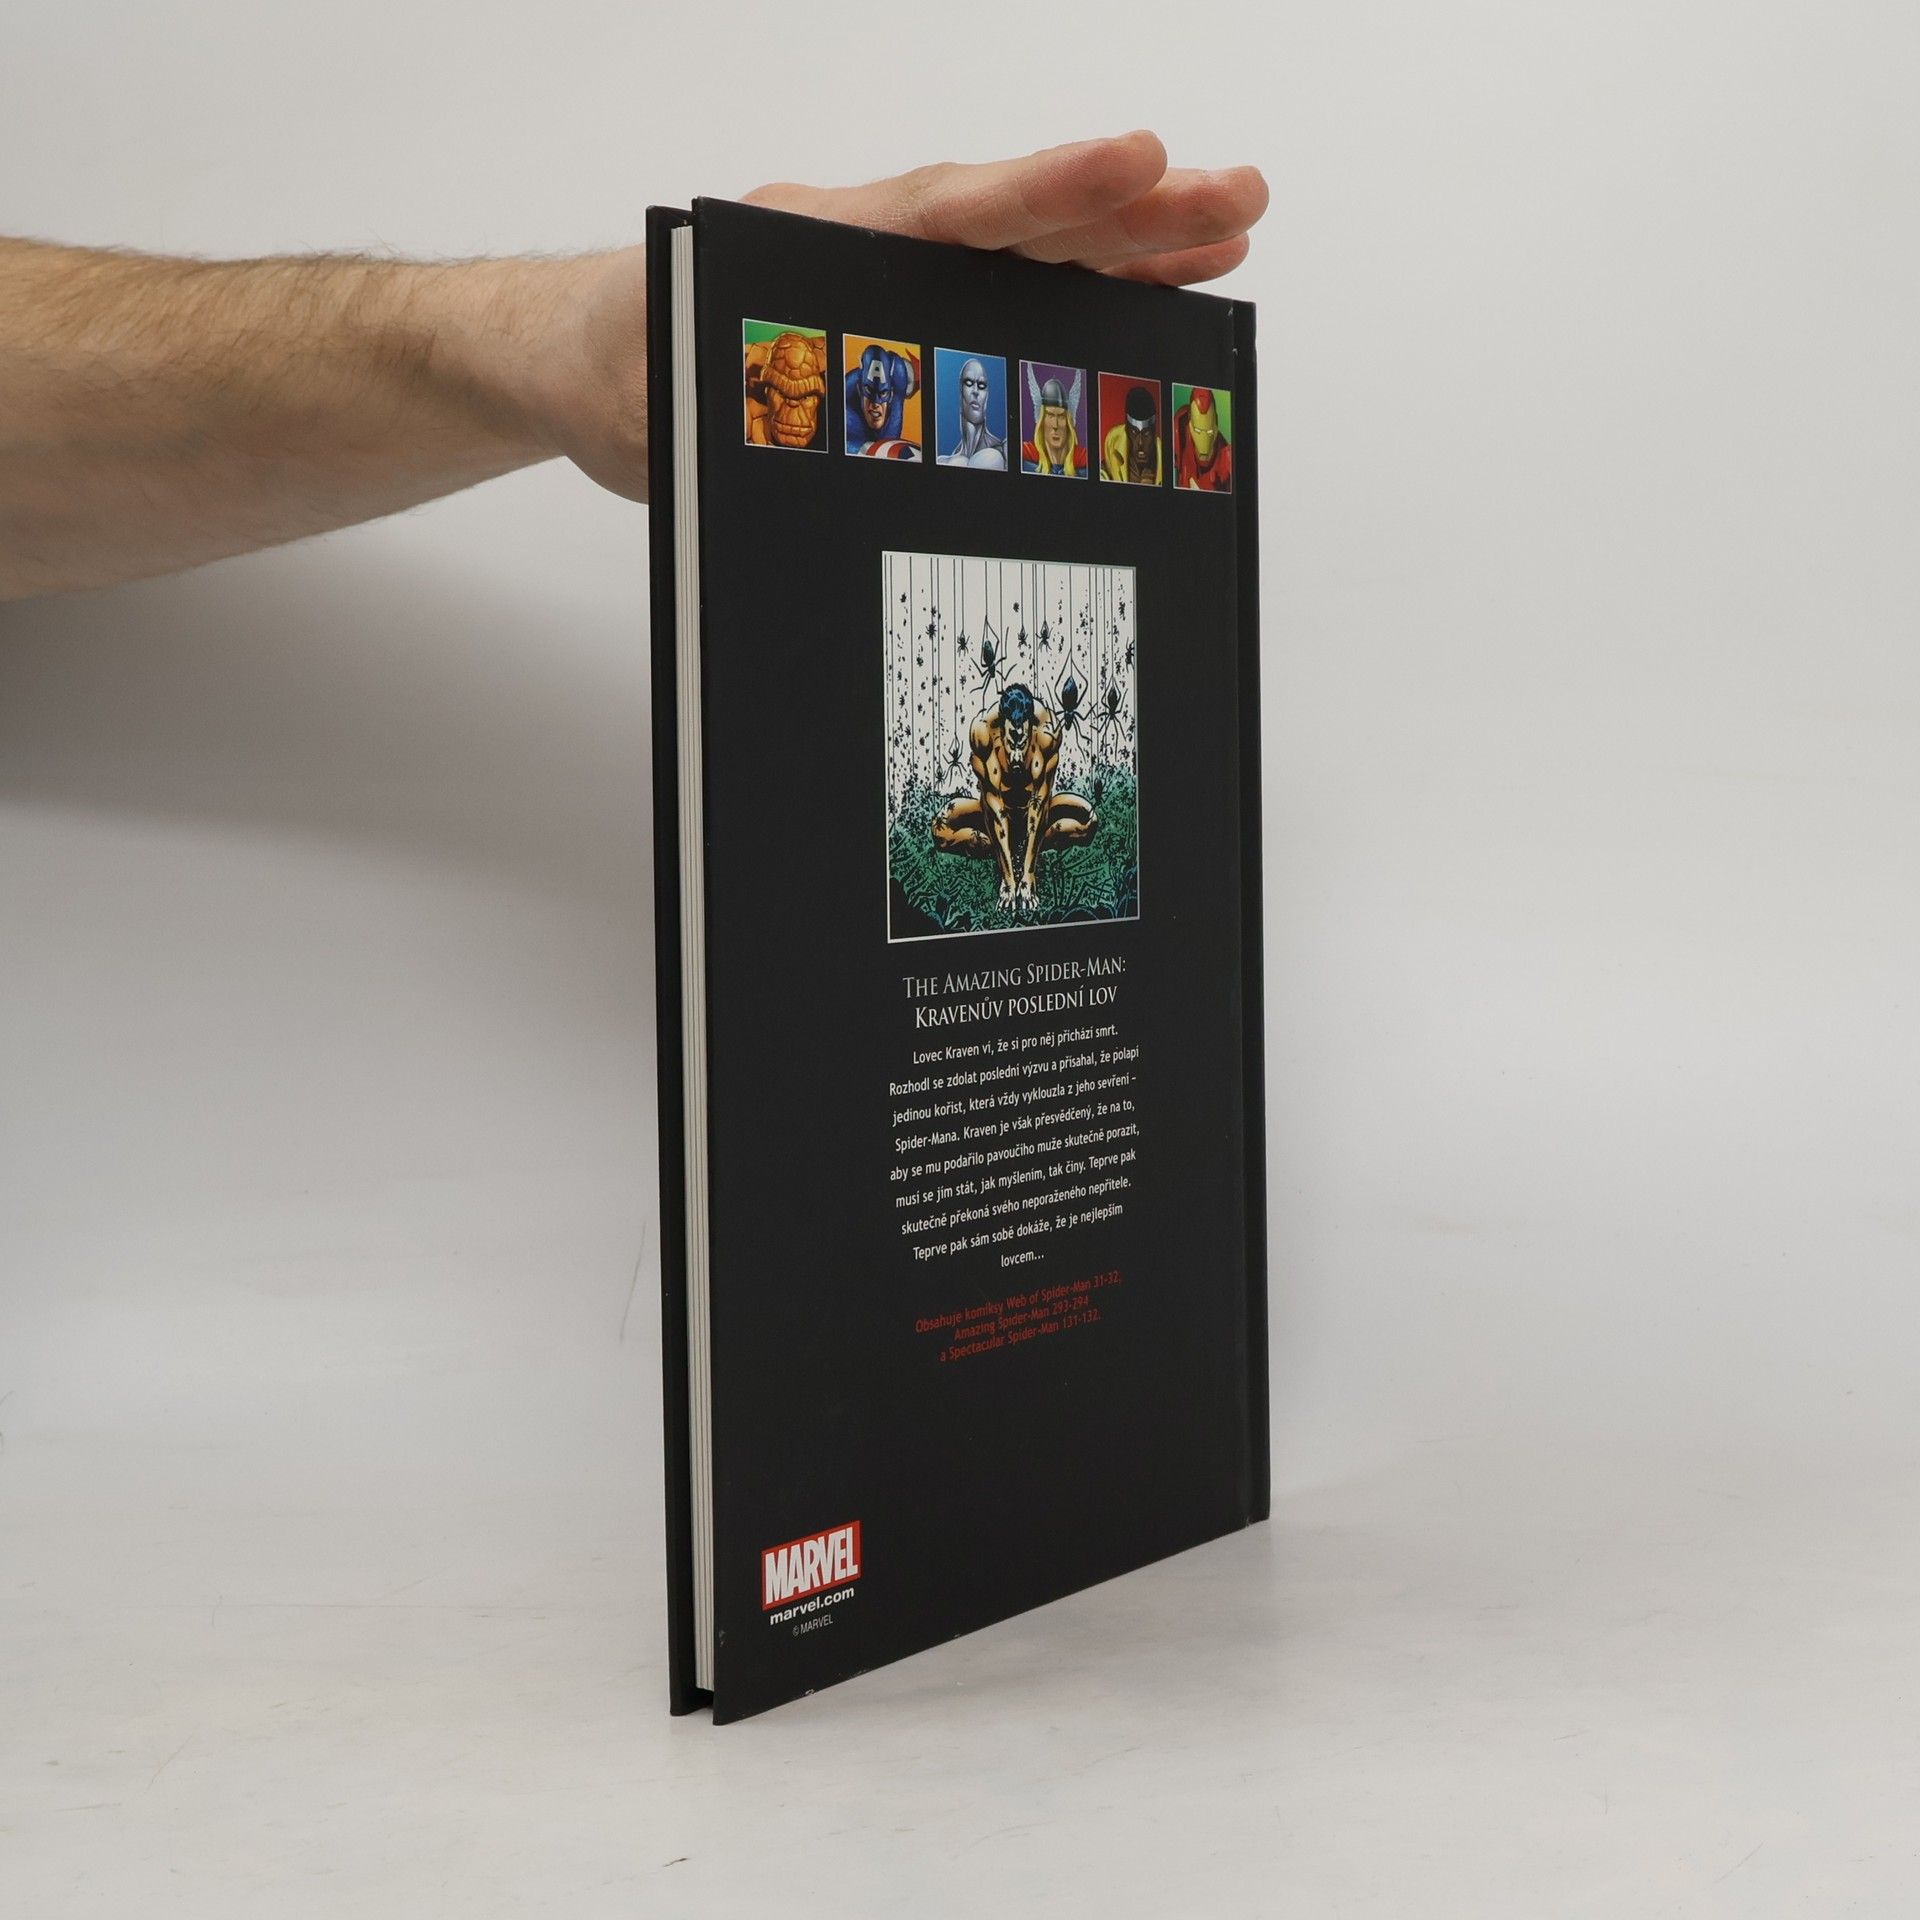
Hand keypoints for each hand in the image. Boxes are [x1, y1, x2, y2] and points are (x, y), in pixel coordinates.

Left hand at [542, 133, 1266, 502]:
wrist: (576, 362)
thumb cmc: (608, 370)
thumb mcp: (646, 403)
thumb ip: (716, 407)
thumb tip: (795, 417)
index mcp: (806, 243)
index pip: (943, 211)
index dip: (1042, 192)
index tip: (1134, 161)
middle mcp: (863, 245)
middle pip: (1011, 222)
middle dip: (1128, 209)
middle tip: (1235, 194)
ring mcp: (891, 277)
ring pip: (1025, 256)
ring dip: (1129, 243)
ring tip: (1231, 227)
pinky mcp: (903, 316)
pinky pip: (1008, 298)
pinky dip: (1082, 289)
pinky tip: (1153, 290)